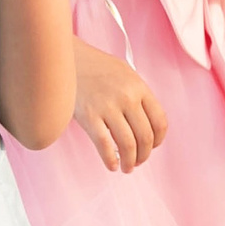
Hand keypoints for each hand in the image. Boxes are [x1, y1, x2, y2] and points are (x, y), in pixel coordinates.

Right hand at [70, 38, 167, 172]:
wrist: (65, 57)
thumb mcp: (124, 73)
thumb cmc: (94, 66)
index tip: (152, 146)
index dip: (158, 140)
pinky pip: (105, 146)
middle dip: (144, 155)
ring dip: (130, 162)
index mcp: (139, 86)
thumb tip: (147, 123)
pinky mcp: (89, 116)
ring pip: (127, 145)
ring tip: (126, 167)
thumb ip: (138, 95)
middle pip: (145, 137)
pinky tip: (112, 165)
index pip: (160, 121)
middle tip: (138, 161)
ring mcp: (108, 107)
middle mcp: (127, 97)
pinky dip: (110, 160)